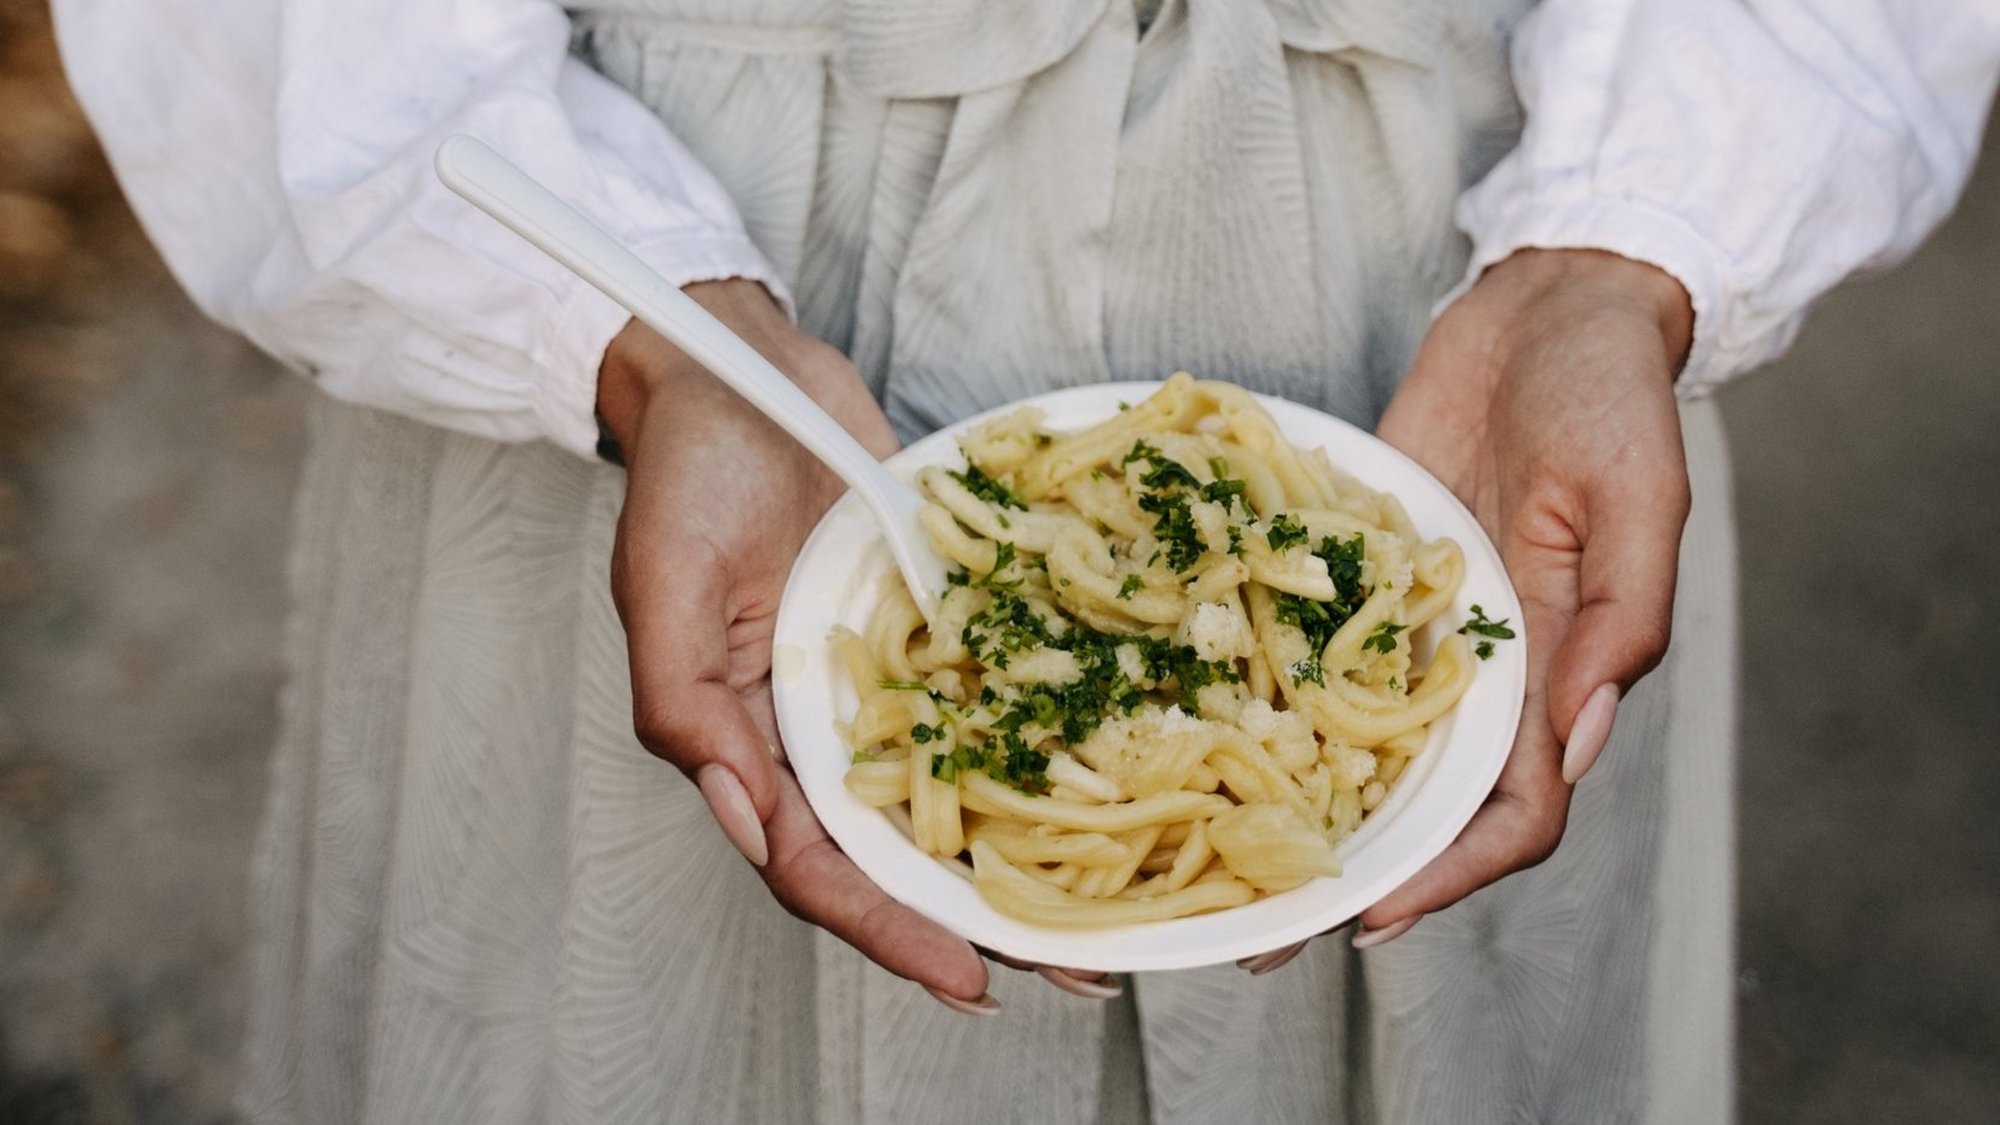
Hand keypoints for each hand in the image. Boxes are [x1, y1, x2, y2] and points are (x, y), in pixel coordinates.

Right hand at [601, 281, 1113, 1010]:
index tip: (968, 978)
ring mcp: (890, 682)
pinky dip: (1051, 740)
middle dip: (983, 921)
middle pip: (904, 855)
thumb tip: (742, 816)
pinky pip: (996, 696)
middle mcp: (827, 729)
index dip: (889, 929)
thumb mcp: (661, 584)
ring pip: (961, 793)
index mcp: (753, 740)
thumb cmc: (686, 472)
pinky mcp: (940, 625)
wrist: (742, 368)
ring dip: (1030, 855)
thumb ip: (685, 706)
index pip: (819, 866)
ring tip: (1122, 912)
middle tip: (1082, 971)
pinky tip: (1122, 769)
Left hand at [1241, 248, 1693, 971]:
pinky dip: (1264, 698)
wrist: (1548, 310)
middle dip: (1350, 872)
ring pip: (1357, 747)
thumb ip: (1620, 615)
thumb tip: (1583, 731)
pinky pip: (1311, 651)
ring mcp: (1412, 628)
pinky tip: (1194, 728)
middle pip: (1420, 803)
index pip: (1513, 810)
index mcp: (1557, 671)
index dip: (1449, 873)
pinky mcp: (1360, 575)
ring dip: (1297, 807)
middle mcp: (1480, 671)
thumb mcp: (1638, 495)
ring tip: (1205, 857)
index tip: (1370, 916)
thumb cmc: (1611, 395)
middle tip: (1254, 933)